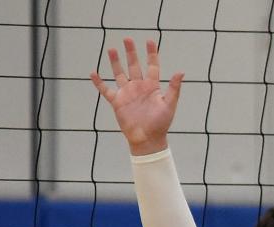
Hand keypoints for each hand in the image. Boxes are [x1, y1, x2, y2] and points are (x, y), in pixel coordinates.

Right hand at [90, 38, 182, 155]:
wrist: (148, 140)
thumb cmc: (161, 124)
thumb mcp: (169, 105)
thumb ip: (174, 88)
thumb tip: (181, 72)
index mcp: (152, 87)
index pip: (152, 66)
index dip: (151, 54)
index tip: (150, 41)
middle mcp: (139, 87)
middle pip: (134, 66)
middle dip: (131, 52)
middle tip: (127, 39)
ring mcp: (127, 94)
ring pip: (120, 74)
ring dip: (115, 62)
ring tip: (112, 49)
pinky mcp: (117, 102)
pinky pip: (106, 90)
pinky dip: (99, 83)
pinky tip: (93, 73)